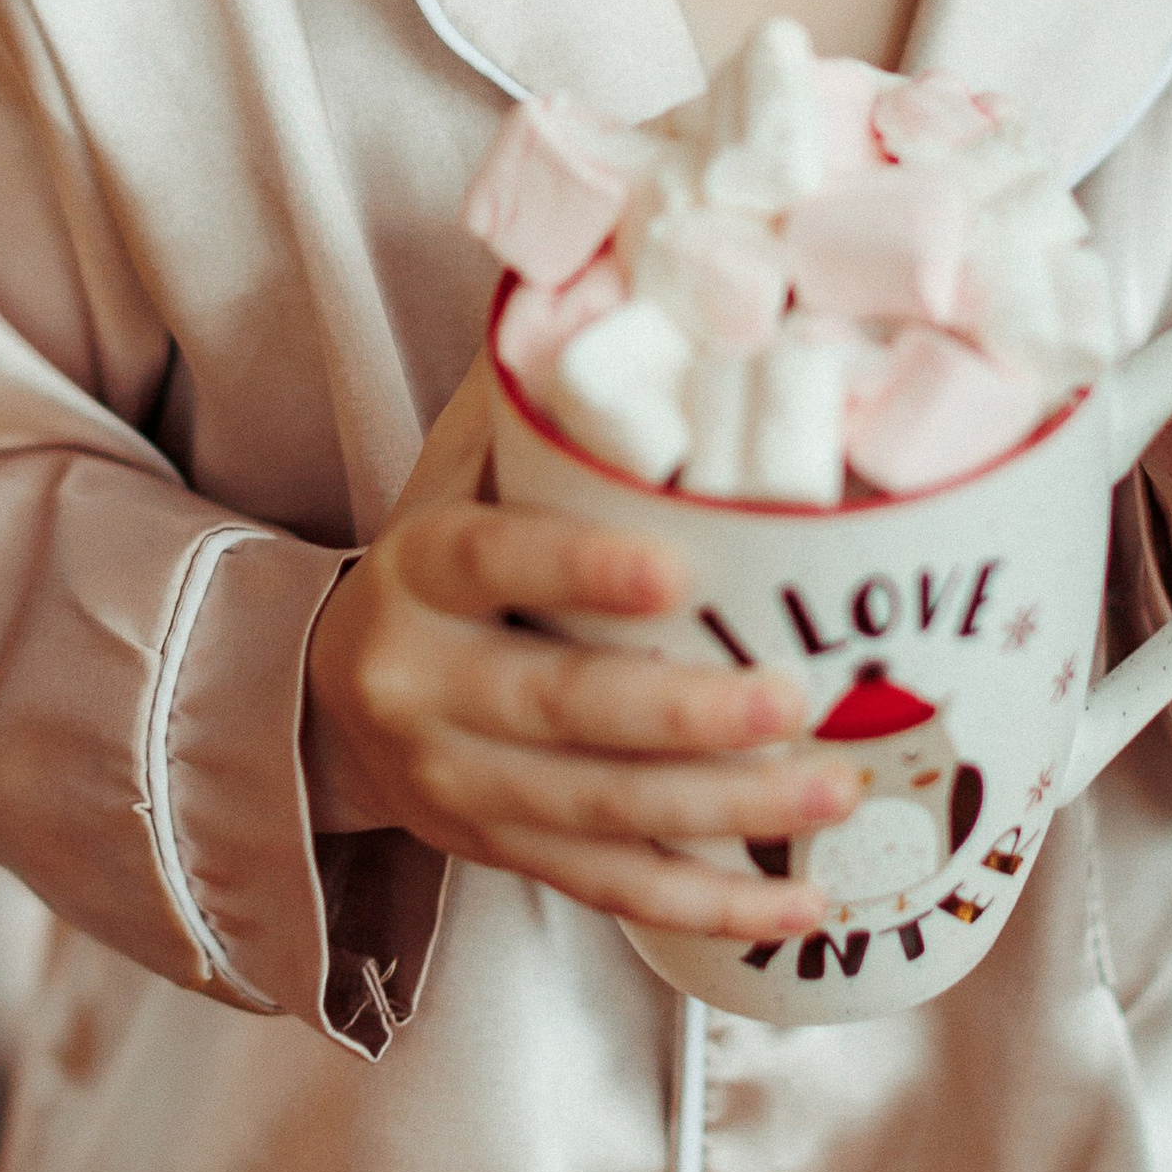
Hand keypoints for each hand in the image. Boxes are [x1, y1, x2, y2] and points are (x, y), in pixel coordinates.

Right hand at [302, 371, 858, 942]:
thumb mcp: (460, 469)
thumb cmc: (445, 558)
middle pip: (561, 713)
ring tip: (839, 789)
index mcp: (420, 574)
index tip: (673, 571)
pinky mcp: (503, 855)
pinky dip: (711, 905)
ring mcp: (461, 788)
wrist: (331, 695)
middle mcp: (427, 688)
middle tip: (796, 699)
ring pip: (598, 815)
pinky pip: (614, 892)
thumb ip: (542, 392)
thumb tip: (647, 266)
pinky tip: (805, 903)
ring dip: (725, 815)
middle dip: (686, 717)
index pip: (494, 566)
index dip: (579, 570)